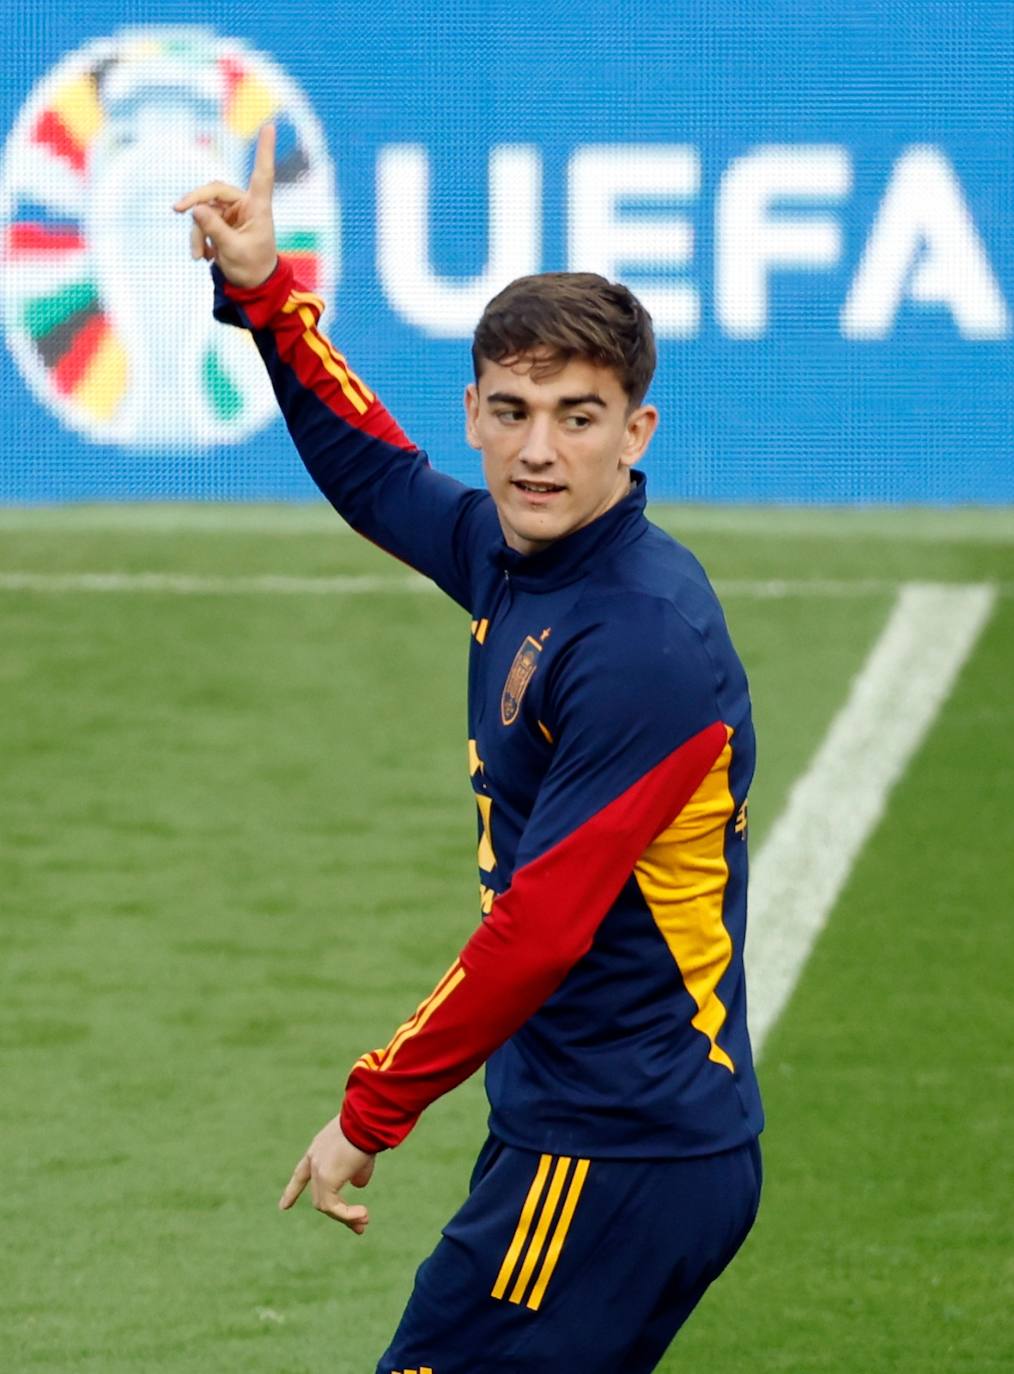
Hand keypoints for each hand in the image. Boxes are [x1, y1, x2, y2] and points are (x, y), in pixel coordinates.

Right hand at [173, 122, 277, 287]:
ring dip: (197, 233)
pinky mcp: (220, 221)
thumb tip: (195, 209)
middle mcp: (245, 204)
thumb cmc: (252, 268)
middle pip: (214, 190)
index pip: (262, 174)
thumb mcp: (233, 251)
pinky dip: (199, 239)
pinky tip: (204, 256)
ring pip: (203, 210)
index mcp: (258, 207)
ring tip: (199, 258)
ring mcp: (231, 212)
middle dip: (195, 202)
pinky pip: (201, 222)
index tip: (270, 125)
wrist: (252, 286)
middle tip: (177, 209)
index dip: (265, 150)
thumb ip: (215, 229)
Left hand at [279, 1115, 375, 1235]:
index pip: (301, 1174)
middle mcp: (313, 1160)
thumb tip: (357, 1186)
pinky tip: (363, 1214)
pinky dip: (348, 1215)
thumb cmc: (367, 1131)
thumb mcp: (360, 1152)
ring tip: (365, 1220)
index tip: (283, 1207)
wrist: (366, 1119)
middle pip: (319, 1196)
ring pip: (325, 1205)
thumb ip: (356, 1171)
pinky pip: (334, 1207)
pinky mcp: (326, 1179)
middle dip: (340, 1213)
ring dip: (346, 1217)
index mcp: (318, 1149)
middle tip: (360, 1224)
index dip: (293, 1191)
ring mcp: (318, 1170)